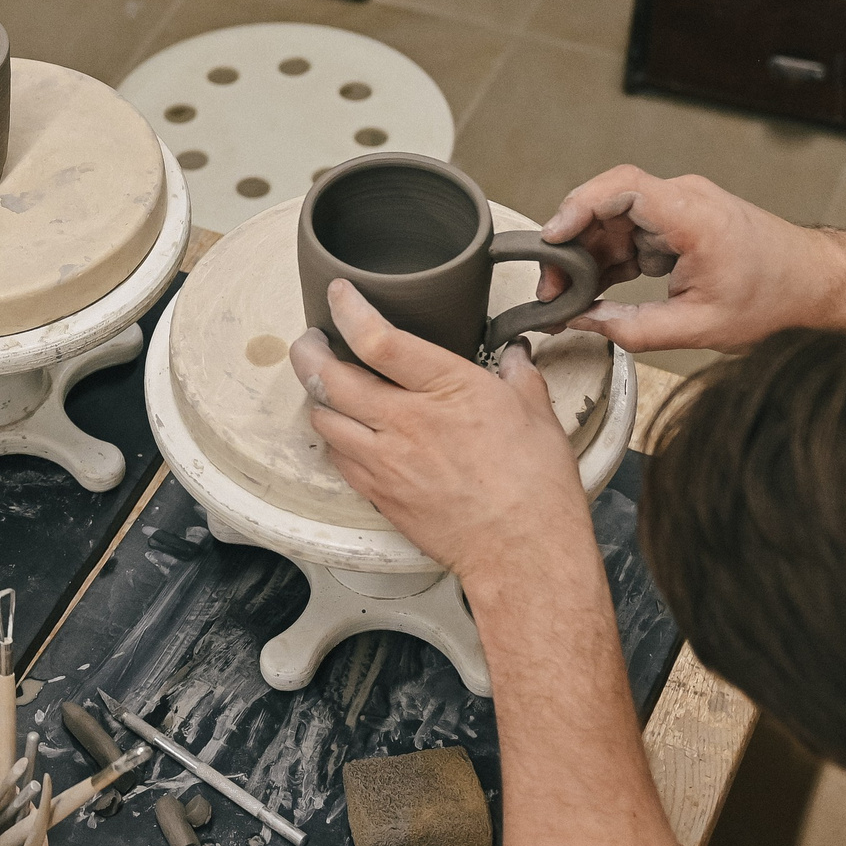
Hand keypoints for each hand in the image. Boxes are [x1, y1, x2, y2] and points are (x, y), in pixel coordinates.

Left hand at [290, 282, 588, 582]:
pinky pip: (337, 458)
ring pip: (322, 418)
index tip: (338, 293)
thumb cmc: (536, 485)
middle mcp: (404, 421)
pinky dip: (333, 439)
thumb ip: (517, 374)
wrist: (524, 552)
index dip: (348, 310)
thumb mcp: (536, 412)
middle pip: (328, 377)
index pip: (377, 339)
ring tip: (324, 382)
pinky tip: (344, 431)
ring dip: (316, 396)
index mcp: (446, 388)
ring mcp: (385, 460)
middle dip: (308, 350)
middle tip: (312, 338)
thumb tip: (516, 354)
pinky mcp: (379, 493)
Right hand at [534, 165, 845, 353]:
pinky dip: (612, 258)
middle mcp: (685, 199)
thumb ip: (633, 329)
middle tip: (552, 287)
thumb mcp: (699, 327)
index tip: (551, 238)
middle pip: (607, 205)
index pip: (622, 188)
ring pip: (614, 220)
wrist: (817, 284)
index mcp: (693, 216)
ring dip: (589, 255)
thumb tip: (583, 323)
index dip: (578, 207)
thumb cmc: (777, 297)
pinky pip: (632, 230)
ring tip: (573, 295)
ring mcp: (682, 207)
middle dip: (572, 245)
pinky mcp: (680, 220)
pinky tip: (601, 288)